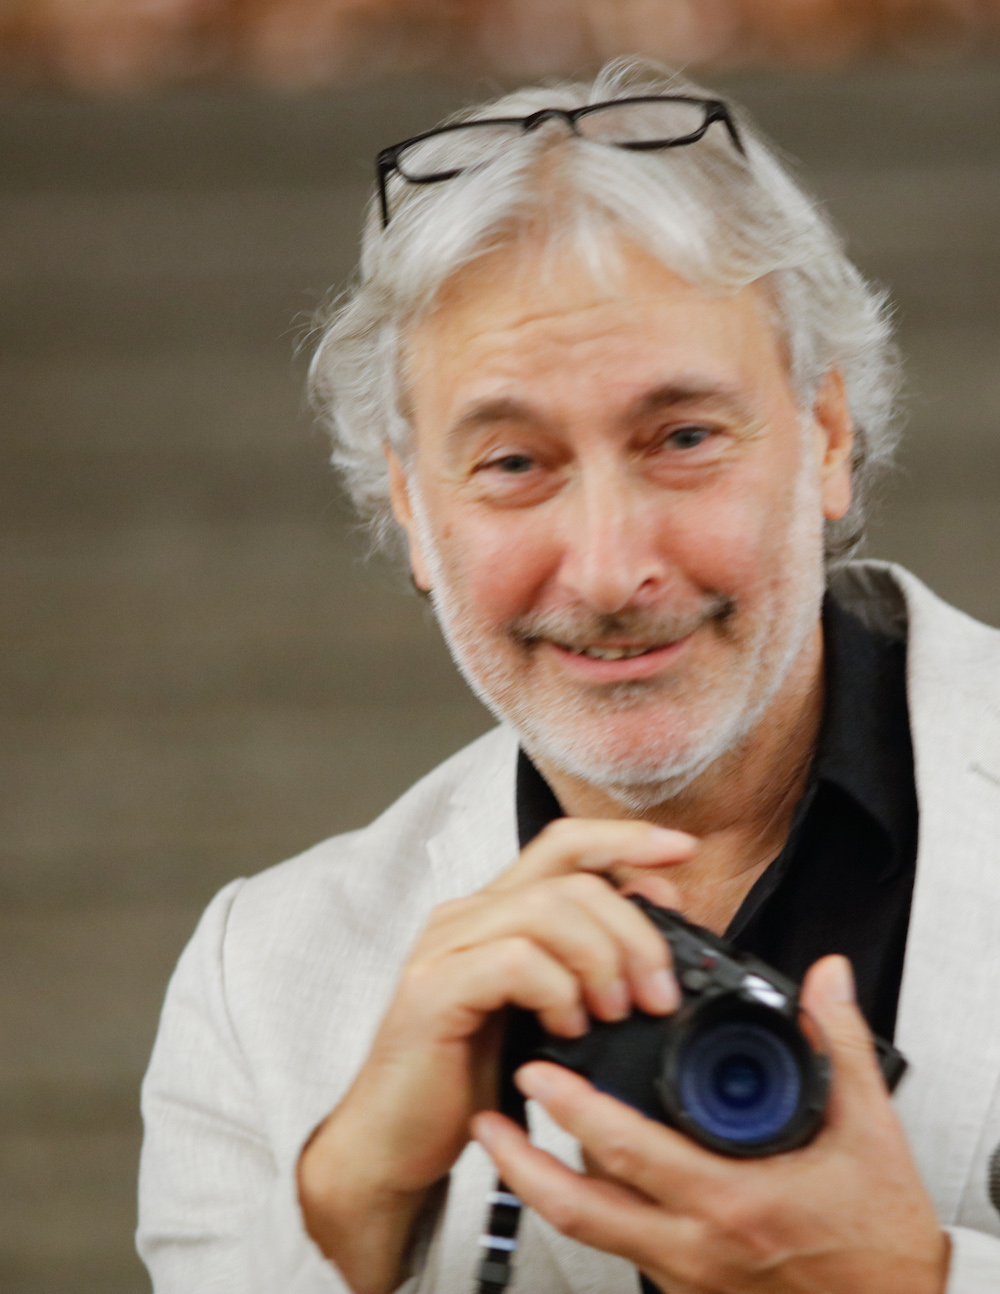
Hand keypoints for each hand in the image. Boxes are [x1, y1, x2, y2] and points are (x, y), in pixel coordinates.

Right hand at [297, 817, 694, 1293]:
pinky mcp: (433, 989)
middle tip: (660, 992)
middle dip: (634, 928)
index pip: (565, 844)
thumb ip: (586, 971)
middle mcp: (468, 915)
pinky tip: (568, 1031)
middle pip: (570, 877)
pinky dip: (557, 991)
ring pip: (547, 909)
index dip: (625, 840)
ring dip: (601, 960)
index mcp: (496, 911)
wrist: (397, 1141)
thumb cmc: (474, 1079)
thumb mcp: (547, 1014)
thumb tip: (657, 947)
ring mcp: (446, 947)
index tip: (682, 853)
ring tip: (615, 1013)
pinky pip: (515, 960)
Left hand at [473, 954, 949, 1293]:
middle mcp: (696, 1243)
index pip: (634, 1154)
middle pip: (584, 1208)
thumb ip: (837, 1046)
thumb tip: (823, 980)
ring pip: (591, 1233)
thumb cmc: (877, 1239)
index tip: (539, 1072)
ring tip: (505, 1143)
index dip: (577, 1114)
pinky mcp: (686, 1285)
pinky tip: (572, 1172)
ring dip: (541, 1187)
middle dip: (526, 1159)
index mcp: (732, 1200)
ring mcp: (685, 1270)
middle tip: (493, 1111)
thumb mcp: (871, 1134)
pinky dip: (587, 1207)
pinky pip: (619, 1244)